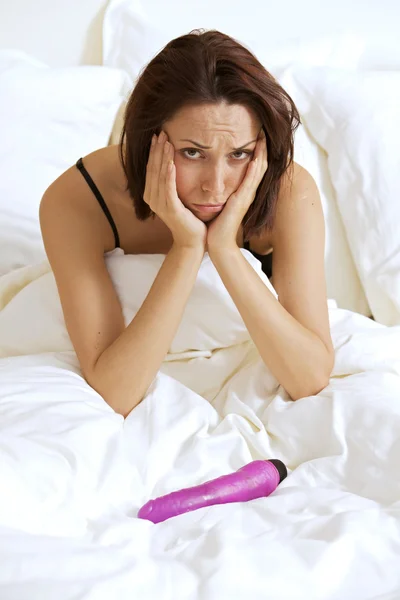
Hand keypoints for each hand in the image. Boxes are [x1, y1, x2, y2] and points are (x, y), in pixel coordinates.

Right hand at [144, 131, 206, 249]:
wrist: (194, 240)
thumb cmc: (189, 217)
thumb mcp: (178, 196)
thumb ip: (173, 181)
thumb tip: (174, 162)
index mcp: (152, 194)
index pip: (151, 168)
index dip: (154, 151)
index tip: (159, 134)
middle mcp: (152, 199)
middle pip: (153, 169)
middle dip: (157, 150)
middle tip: (161, 132)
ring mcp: (160, 205)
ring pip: (159, 176)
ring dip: (162, 157)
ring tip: (167, 142)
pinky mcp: (170, 209)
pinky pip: (168, 188)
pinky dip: (168, 174)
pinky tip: (171, 162)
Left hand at [206, 128, 267, 252]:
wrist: (217, 242)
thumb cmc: (216, 223)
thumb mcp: (221, 200)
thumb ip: (222, 189)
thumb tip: (216, 177)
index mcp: (243, 189)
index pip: (254, 165)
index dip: (257, 149)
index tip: (257, 132)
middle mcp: (248, 191)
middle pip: (261, 164)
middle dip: (263, 146)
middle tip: (264, 127)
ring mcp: (247, 196)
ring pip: (259, 170)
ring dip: (261, 153)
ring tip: (263, 136)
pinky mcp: (241, 202)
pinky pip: (250, 183)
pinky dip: (254, 170)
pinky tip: (255, 158)